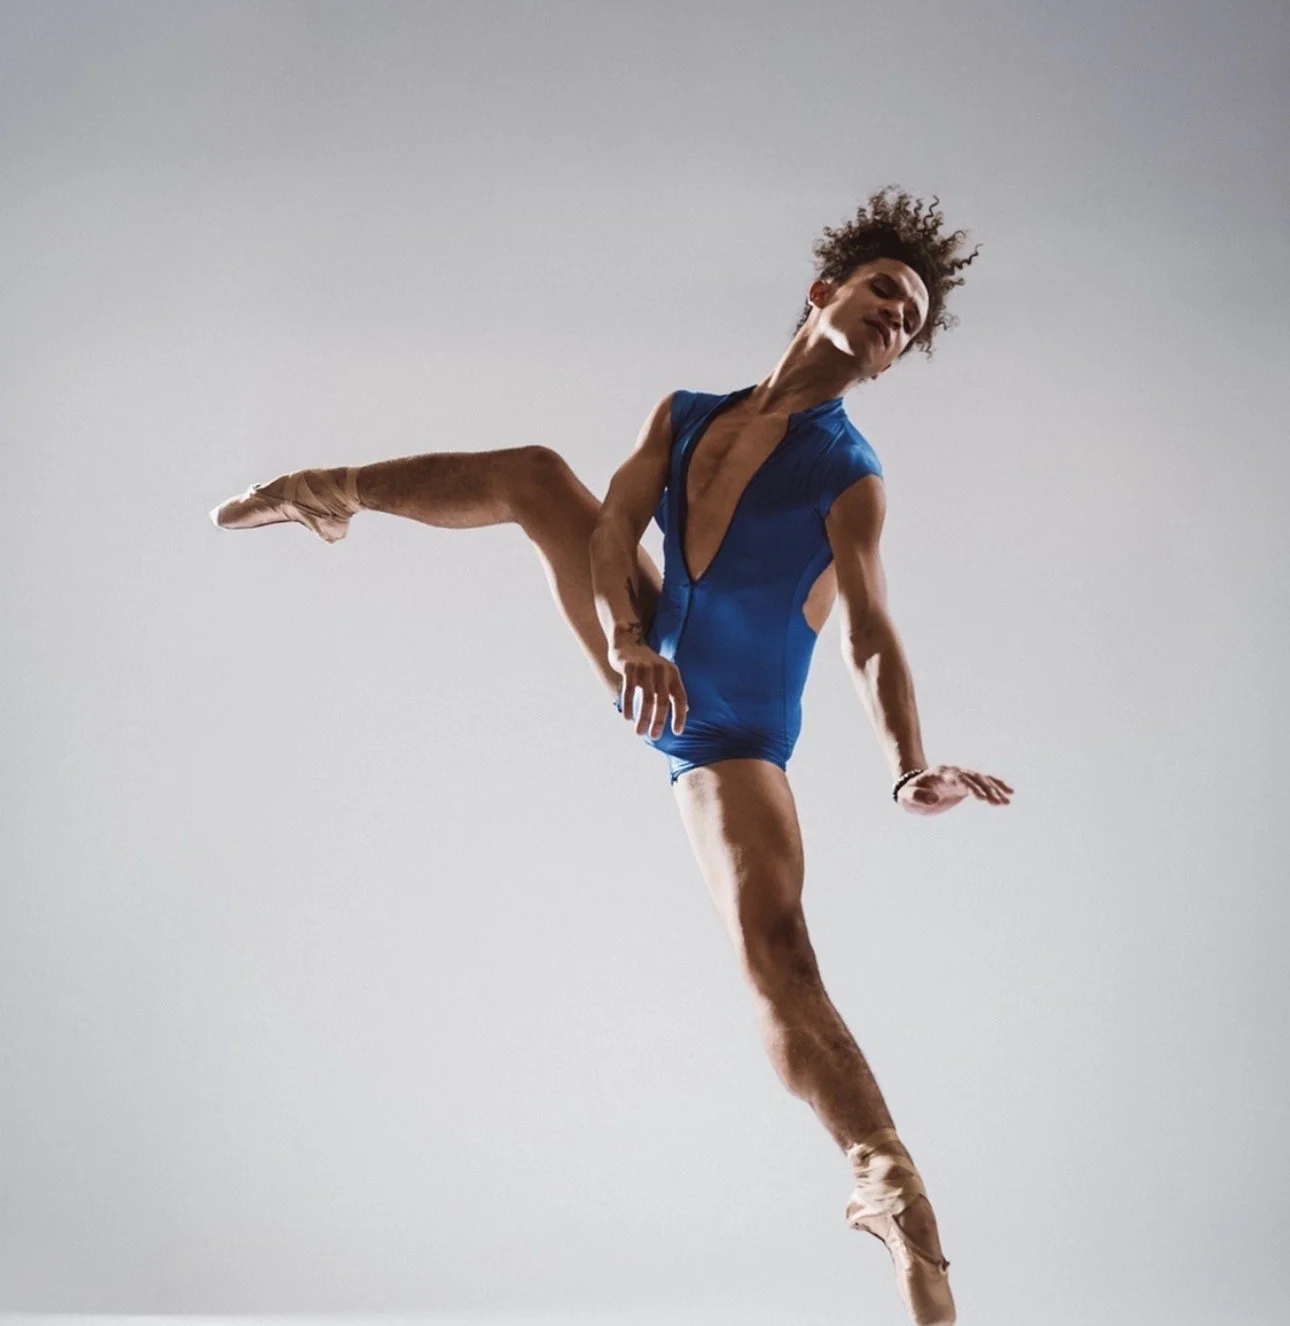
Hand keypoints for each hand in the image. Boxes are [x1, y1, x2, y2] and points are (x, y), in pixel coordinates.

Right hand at [612, 641, 687, 738]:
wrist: (627, 642)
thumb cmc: (647, 665)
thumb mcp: (664, 674)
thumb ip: (673, 690)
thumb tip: (686, 710)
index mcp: (672, 673)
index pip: (680, 698)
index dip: (680, 716)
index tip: (677, 732)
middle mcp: (661, 670)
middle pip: (662, 701)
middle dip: (659, 721)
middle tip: (654, 737)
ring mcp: (645, 668)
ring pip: (646, 698)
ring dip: (643, 718)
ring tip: (639, 732)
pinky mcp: (629, 667)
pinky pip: (629, 690)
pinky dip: (628, 705)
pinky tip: (627, 717)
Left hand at [897, 764, 1013, 815]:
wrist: (913, 788)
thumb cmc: (908, 793)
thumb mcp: (907, 796)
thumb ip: (917, 796)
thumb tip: (934, 799)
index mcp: (940, 774)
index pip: (958, 778)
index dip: (970, 787)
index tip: (981, 798)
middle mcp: (953, 773)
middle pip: (973, 778)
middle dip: (986, 789)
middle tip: (998, 802)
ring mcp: (961, 777)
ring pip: (981, 780)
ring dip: (994, 790)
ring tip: (1006, 802)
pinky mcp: (966, 784)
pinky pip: (984, 783)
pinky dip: (996, 787)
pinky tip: (1009, 794)